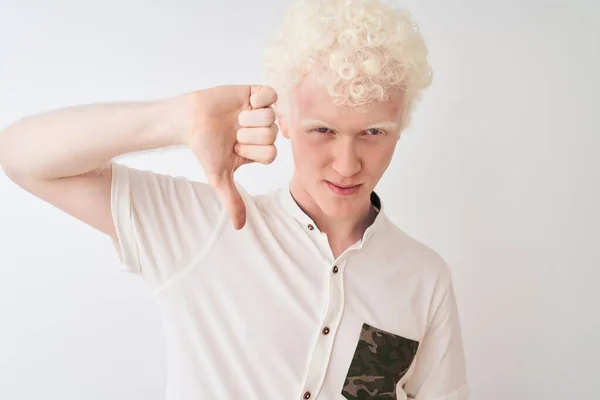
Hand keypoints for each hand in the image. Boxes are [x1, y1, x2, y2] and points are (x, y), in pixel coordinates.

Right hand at [185, 85, 277, 229]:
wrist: (189, 120)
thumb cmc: (204, 148)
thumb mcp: (219, 177)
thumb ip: (232, 200)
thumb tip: (240, 228)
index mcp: (260, 151)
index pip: (271, 154)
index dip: (251, 152)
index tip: (235, 149)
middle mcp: (264, 132)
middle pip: (271, 136)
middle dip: (248, 135)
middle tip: (233, 132)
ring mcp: (262, 112)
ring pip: (271, 117)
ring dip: (249, 118)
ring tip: (235, 118)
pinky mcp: (257, 93)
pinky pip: (272, 94)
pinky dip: (259, 99)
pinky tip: (245, 103)